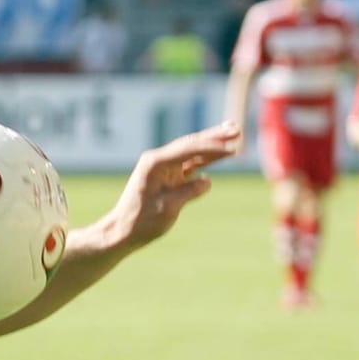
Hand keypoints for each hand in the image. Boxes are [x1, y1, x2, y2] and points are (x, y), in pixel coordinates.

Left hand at [106, 122, 242, 248]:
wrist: (122, 231)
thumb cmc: (141, 221)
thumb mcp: (167, 208)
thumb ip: (188, 192)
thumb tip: (207, 180)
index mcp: (155, 163)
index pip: (188, 149)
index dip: (212, 147)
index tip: (233, 149)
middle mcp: (158, 161)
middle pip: (192, 144)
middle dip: (215, 137)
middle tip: (236, 128)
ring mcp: (164, 168)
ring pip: (193, 152)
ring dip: (213, 145)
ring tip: (233, 134)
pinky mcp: (168, 177)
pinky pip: (191, 164)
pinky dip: (206, 160)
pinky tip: (221, 153)